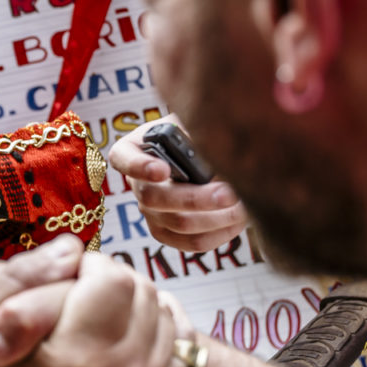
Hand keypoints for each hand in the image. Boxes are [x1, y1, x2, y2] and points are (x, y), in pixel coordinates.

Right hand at [0, 238, 192, 366]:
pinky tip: (123, 337)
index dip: (88, 269)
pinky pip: (175, 342)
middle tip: (81, 301)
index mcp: (82, 355)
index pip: (111, 275)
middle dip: (112, 285)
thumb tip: (72, 247)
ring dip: (133, 306)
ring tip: (99, 320)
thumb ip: (24, 278)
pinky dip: (152, 330)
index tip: (67, 283)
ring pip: (161, 311)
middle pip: (141, 289)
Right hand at [110, 120, 246, 251]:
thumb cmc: (197, 136)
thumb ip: (197, 132)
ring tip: (243, 206)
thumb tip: (216, 146)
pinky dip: (219, 233)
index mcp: (133, 150)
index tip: (163, 170)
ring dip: (216, 217)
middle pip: (155, 199)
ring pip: (178, 223)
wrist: (208, 158)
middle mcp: (137, 184)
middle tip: (230, 193)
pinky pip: (192, 242)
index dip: (139, 167)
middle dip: (196, 199)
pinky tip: (238, 220)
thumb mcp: (193, 124)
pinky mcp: (168, 233)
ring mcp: (150, 212)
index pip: (122, 159)